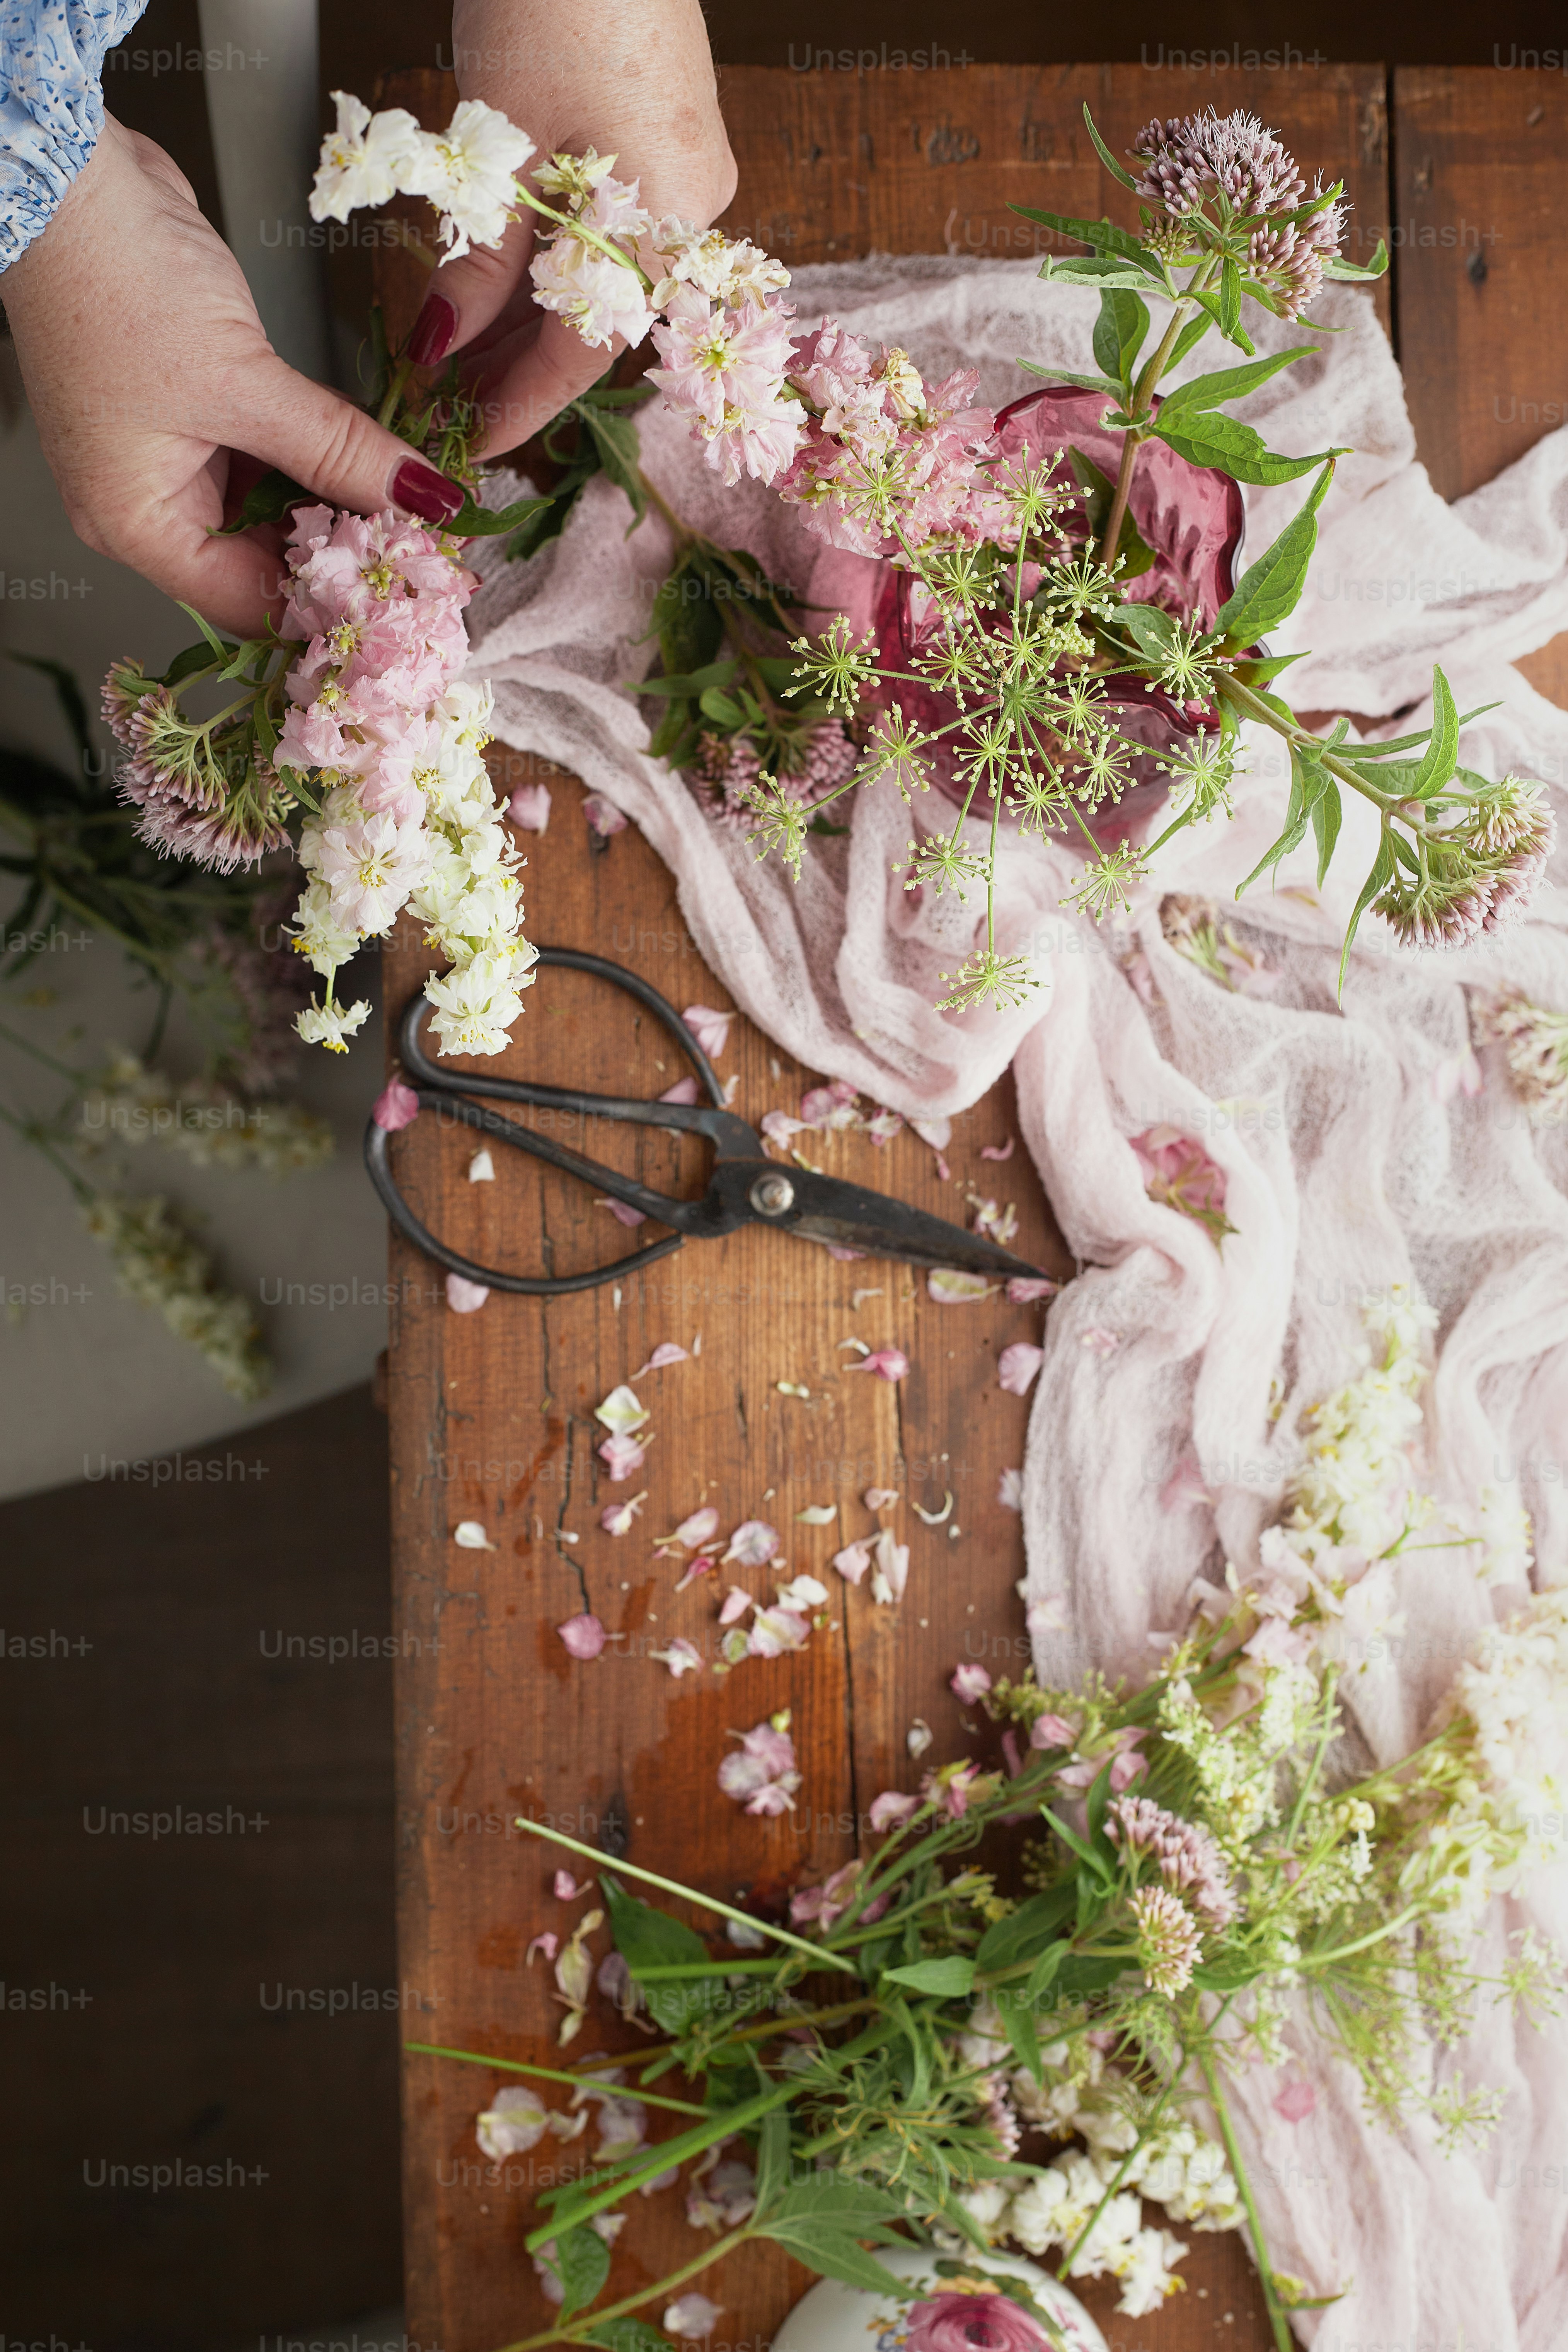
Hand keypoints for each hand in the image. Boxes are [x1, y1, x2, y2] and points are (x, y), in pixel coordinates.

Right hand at [2, 116, 466, 633]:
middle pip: (265, 565)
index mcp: (137, 524)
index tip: (407, 595)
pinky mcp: (194, 410)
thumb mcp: (244, 381)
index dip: (332, 610)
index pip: (250, 605)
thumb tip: (419, 497)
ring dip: (340, 503)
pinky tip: (374, 454)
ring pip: (275, 510)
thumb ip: (339, 450)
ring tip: (412, 502)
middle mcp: (147, 504)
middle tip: (426, 548)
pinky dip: (319, 457)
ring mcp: (168, 457)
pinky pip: (269, 457)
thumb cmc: (117, 278)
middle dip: (344, 555)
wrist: (67, 178)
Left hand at [416, 0, 735, 452]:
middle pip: (597, 323)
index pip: (585, 355)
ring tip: (463, 352)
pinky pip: (610, 231)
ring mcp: (688, 173)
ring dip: (532, 319)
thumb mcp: (502, 143)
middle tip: (449, 403)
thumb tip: (447, 340)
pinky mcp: (670, 137)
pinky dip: (553, 263)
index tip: (470, 441)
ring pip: (601, 280)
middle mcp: (694, 212)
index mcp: (667, 226)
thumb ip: (481, 256)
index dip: (520, 406)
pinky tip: (506, 278)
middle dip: (518, 368)